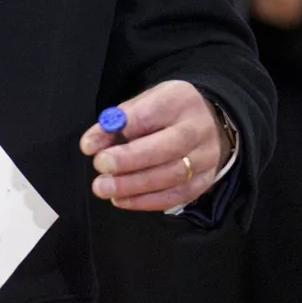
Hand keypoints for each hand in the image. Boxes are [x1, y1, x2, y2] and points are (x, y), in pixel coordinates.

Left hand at [79, 80, 225, 211]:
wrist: (211, 123)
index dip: (120, 131)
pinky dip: (147, 201)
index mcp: (179, 101)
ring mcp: (206, 157)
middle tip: (100, 167)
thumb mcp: (143, 104)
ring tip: (105, 188)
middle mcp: (197, 129)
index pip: (149, 115)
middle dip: (129, 161)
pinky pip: (177, 195)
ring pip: (172, 176)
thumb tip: (90, 145)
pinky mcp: (205, 181)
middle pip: (166, 148)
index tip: (91, 146)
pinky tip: (122, 199)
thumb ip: (116, 123)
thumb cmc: (167, 113)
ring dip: (134, 185)